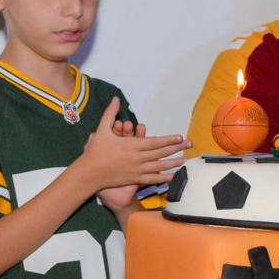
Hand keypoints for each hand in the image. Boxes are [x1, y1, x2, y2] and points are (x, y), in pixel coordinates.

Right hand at [75, 98, 189, 195]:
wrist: (89, 173)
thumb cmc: (95, 151)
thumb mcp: (102, 130)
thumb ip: (110, 114)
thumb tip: (116, 98)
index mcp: (130, 145)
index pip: (154, 142)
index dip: (168, 140)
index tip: (179, 136)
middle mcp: (136, 158)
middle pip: (160, 153)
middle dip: (176, 148)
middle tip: (189, 144)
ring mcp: (136, 170)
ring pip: (159, 166)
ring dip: (174, 162)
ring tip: (186, 159)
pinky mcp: (134, 179)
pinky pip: (152, 179)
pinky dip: (164, 178)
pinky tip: (174, 176)